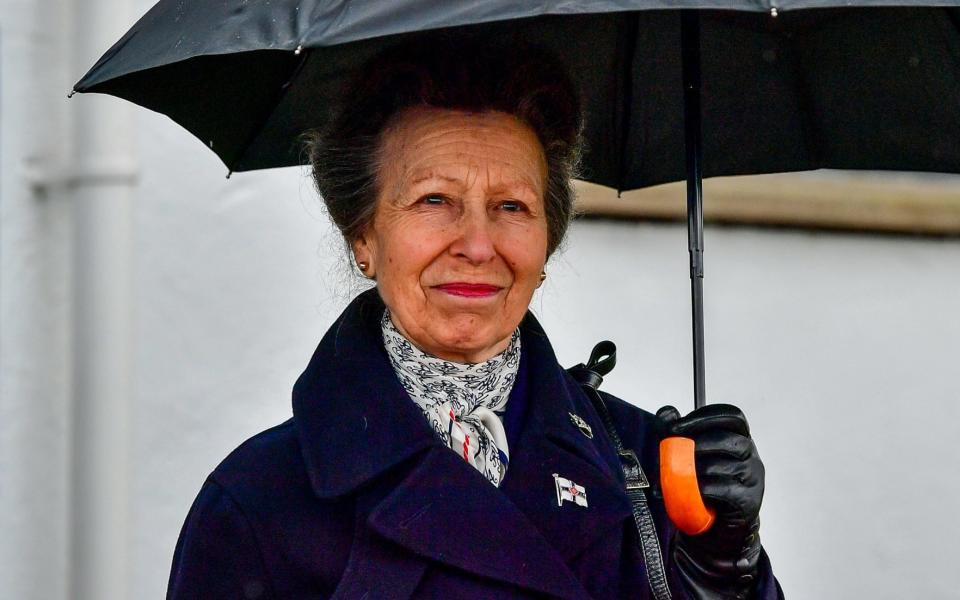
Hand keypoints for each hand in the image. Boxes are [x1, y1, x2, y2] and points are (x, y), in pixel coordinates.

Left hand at [658, 404, 764, 599]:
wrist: (716, 528)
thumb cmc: (704, 485)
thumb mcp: (688, 456)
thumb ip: (678, 432)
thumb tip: (666, 411)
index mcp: (739, 437)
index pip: (732, 416)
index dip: (705, 416)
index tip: (677, 425)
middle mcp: (751, 455)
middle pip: (732, 439)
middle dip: (699, 441)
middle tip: (674, 449)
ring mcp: (754, 478)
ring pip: (728, 465)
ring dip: (697, 469)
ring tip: (678, 475)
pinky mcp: (749, 500)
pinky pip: (727, 489)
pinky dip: (704, 489)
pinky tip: (691, 491)